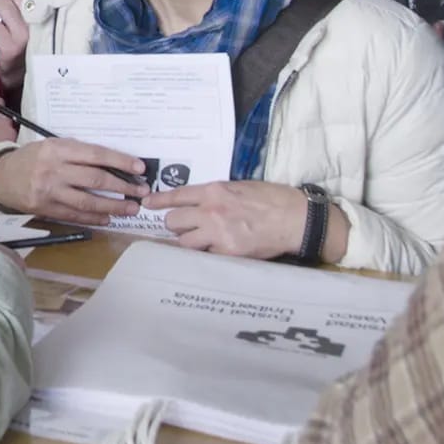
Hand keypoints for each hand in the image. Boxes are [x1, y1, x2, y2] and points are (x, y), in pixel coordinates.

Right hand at [0, 139, 148, 224]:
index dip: (120, 162)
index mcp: (57, 149)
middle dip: (123, 186)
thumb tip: (113, 164)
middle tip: (142, 192)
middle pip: (95, 179)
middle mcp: (53, 169)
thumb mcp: (52, 146)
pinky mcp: (45, 209)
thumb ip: (77, 154)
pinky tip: (108, 217)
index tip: (140, 168)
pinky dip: (94, 217)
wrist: (1, 177)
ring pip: (87, 201)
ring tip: (131, 209)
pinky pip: (74, 215)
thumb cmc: (32, 158)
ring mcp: (49, 191)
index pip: (95, 154)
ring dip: (113, 206)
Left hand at [142, 181, 304, 258]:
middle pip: (173, 221)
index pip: (177, 196)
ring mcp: (218, 233)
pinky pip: (205, 256)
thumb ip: (216, 194)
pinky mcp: (228, 253)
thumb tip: (199, 202)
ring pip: (184, 242)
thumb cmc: (272, 200)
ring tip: (203, 242)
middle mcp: (211, 210)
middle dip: (177, 226)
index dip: (158, 201)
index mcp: (214, 191)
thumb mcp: (240, 187)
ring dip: (190, 242)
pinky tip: (217, 252)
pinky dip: (207, 255)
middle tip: (187, 228)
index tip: (146, 205)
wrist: (296, 219)